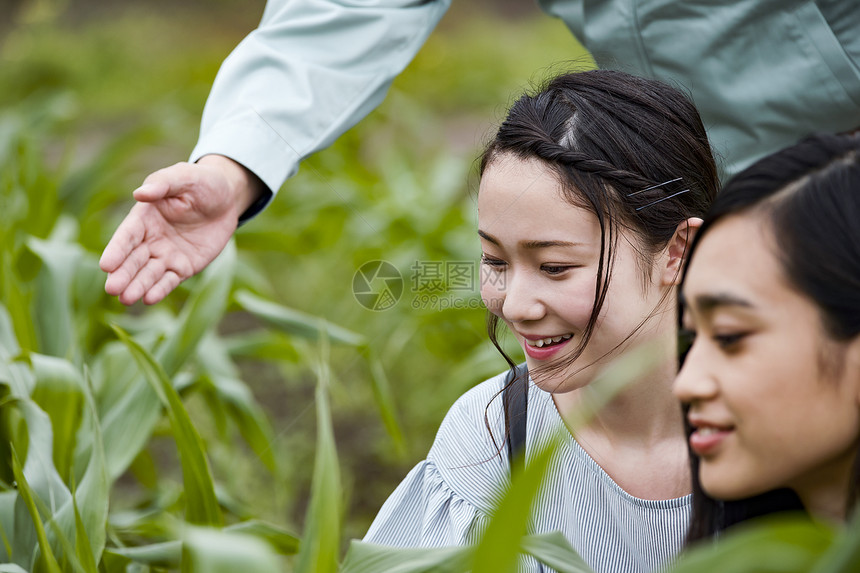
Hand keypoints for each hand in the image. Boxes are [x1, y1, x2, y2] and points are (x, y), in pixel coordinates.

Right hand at [100, 155, 263, 304]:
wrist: (227, 199)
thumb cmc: (202, 182)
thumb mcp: (184, 177)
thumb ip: (163, 184)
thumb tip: (140, 194)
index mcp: (144, 217)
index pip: (127, 236)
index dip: (117, 250)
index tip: (106, 265)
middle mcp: (151, 239)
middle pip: (134, 259)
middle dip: (123, 274)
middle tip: (112, 289)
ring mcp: (167, 255)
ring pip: (149, 273)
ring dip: (137, 286)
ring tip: (126, 299)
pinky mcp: (184, 267)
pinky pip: (170, 280)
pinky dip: (160, 289)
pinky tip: (149, 299)